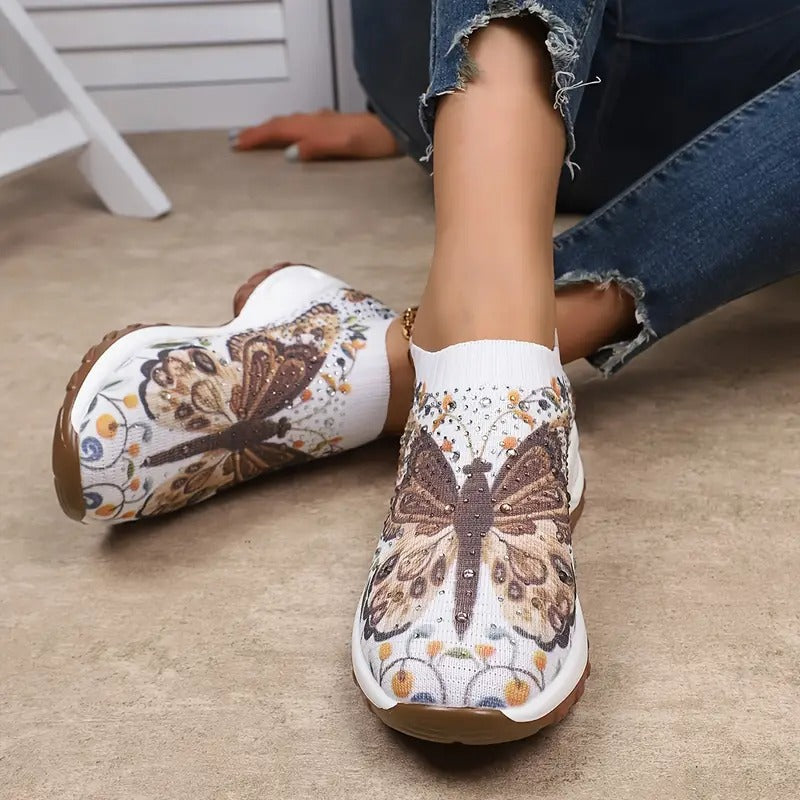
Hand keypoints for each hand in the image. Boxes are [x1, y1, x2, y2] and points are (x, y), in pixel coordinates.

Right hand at [232, 110, 399, 160]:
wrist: (395, 130)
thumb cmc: (371, 141)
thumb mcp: (345, 146)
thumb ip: (317, 148)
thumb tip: (289, 154)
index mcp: (313, 127)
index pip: (277, 131)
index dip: (256, 137)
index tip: (235, 145)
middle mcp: (314, 122)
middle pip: (279, 124)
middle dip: (256, 132)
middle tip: (236, 140)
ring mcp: (324, 123)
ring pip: (289, 124)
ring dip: (270, 130)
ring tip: (255, 137)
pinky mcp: (333, 127)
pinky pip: (301, 127)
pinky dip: (288, 131)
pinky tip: (292, 136)